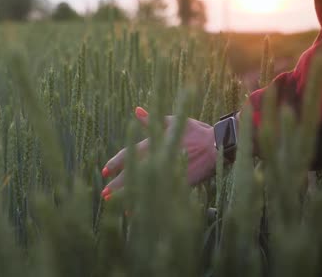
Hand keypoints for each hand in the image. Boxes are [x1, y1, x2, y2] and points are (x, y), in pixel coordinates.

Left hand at [100, 107, 217, 200]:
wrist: (217, 145)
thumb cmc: (196, 131)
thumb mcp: (172, 122)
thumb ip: (151, 120)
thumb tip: (137, 110)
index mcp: (153, 144)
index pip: (128, 155)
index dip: (115, 164)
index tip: (104, 171)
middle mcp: (156, 160)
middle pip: (131, 175)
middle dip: (116, 185)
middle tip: (104, 194)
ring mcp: (166, 173)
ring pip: (142, 187)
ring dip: (127, 196)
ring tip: (114, 205)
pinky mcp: (177, 183)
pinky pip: (158, 196)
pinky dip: (146, 204)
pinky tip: (137, 212)